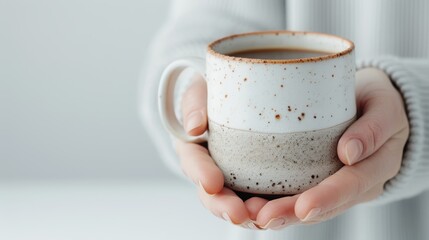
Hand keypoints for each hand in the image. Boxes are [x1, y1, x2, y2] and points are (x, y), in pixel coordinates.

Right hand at [175, 75, 259, 228]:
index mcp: (193, 148)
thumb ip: (193, 103)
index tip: (212, 183)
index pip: (192, 162)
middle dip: (224, 207)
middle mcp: (211, 169)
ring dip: (250, 214)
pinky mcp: (257, 180)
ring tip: (266, 217)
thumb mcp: (200, 90)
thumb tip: (194, 128)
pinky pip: (263, 197)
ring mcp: (234, 178)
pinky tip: (286, 209)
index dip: (200, 173)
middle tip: (239, 214)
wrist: (237, 96)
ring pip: (238, 202)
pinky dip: (272, 206)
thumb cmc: (215, 92)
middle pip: (213, 194)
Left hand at [252, 68, 409, 229]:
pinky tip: (249, 202)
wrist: (369, 107)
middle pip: (322, 207)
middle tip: (263, 216)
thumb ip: (374, 127)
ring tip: (249, 213)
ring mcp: (332, 186)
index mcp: (375, 168)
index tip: (303, 207)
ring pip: (304, 207)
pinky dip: (271, 199)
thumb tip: (349, 152)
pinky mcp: (312, 180)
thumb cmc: (376, 104)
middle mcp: (353, 186)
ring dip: (276, 212)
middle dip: (290, 213)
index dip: (327, 198)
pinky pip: (292, 193)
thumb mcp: (385, 107)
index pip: (352, 186)